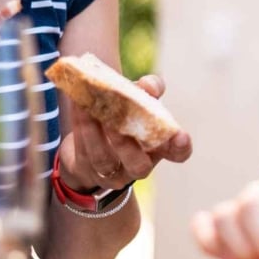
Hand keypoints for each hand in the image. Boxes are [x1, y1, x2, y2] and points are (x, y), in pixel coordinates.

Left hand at [59, 74, 192, 192]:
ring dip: (94, 131)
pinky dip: (80, 124)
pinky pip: (82, 149)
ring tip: (86, 105)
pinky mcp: (86, 170)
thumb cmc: (124, 117)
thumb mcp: (140, 101)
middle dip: (126, 144)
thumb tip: (148, 85)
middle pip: (138, 166)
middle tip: (115, 120)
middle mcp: (138, 166)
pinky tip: (76, 103)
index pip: (178, 154)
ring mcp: (112, 173)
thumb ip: (149, 89)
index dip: (181, 147)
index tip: (180, 135)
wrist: (89, 140)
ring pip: (103, 158)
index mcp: (159, 149)